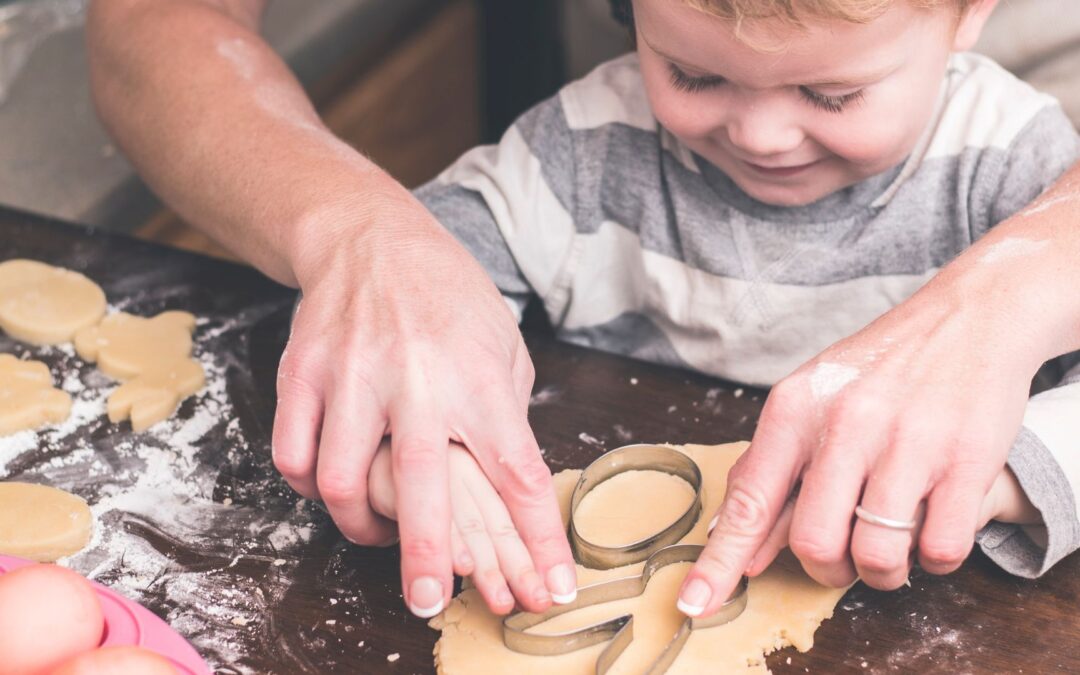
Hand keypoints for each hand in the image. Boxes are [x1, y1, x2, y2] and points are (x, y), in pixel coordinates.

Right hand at [270, 191, 575, 617]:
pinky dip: (312, 488)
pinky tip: (334, 483)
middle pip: (423, 486)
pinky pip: (295, 458)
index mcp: (480, 376)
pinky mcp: (302, 375)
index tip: (553, 588)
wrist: (369, 239)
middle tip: (431, 603)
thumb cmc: (448, 299)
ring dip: (360, 526)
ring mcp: (352, 376)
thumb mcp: (503, 346)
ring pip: (343, 481)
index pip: (519, 471)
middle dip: (430, 555)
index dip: (539, 538)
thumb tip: (511, 494)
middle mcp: (417, 379)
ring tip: (379, 533)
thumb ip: (506, 418)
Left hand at [679, 264, 1046, 617]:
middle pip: (815, 543)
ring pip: (877, 554)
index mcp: (794, 411)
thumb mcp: (811, 403)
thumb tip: (745, 548)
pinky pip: (940, 548)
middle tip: (841, 557)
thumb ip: (775, 473)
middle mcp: (845, 424)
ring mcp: (908, 442)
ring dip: (881, 571)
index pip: (749, 502)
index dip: (720, 561)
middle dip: (826, 569)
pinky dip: (933, 559)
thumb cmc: (879, 370)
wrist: (968, 318)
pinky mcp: (967, 459)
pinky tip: (930, 527)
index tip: (696, 603)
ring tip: (890, 545)